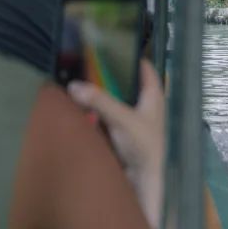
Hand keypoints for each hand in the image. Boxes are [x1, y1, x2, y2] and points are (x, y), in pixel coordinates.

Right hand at [69, 61, 165, 228]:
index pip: (144, 69)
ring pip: (115, 102)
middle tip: (85, 65)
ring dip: (100, 96)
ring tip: (79, 83)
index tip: (110, 46)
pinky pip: (108, 119)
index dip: (130, 56)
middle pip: (126, 85)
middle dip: (107, 77)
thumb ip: (99, 101)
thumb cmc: (144, 145)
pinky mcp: (124, 136)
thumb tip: (73, 85)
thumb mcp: (122, 118)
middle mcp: (146, 106)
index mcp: (153, 96)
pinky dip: (97, 114)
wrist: (147, 181)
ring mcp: (134, 121)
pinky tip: (81, 108)